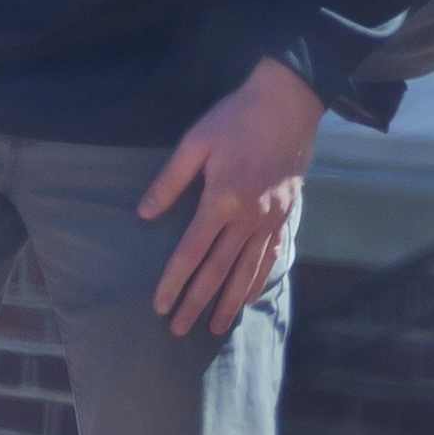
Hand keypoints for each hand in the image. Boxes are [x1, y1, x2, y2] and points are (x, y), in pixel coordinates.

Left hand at [137, 59, 324, 338]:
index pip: (191, 253)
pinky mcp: (285, 216)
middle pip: (217, 271)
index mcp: (222, 200)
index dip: (173, 282)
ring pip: (247, 272)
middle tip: (178, 330)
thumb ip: (170, 181)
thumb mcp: (195, 142)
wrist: (289, 104)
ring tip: (213, 328)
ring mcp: (269, 220)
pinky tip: (247, 298)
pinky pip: (269, 258)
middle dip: (196, 303)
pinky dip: (257, 282)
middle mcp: (248, 218)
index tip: (159, 305)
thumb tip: (144, 214)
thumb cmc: (237, 118)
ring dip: (228, 303)